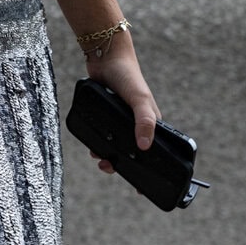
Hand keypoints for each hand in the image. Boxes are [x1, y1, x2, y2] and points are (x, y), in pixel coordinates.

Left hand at [87, 35, 157, 174]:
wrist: (105, 57)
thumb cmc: (128, 76)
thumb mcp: (139, 100)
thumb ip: (144, 121)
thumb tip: (144, 147)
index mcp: (151, 123)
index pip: (153, 151)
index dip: (149, 169)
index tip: (142, 188)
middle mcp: (137, 124)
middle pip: (132, 152)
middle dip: (122, 164)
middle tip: (109, 167)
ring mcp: (121, 120)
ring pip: (116, 145)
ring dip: (108, 155)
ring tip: (98, 157)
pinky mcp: (105, 115)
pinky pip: (103, 135)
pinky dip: (98, 142)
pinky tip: (92, 145)